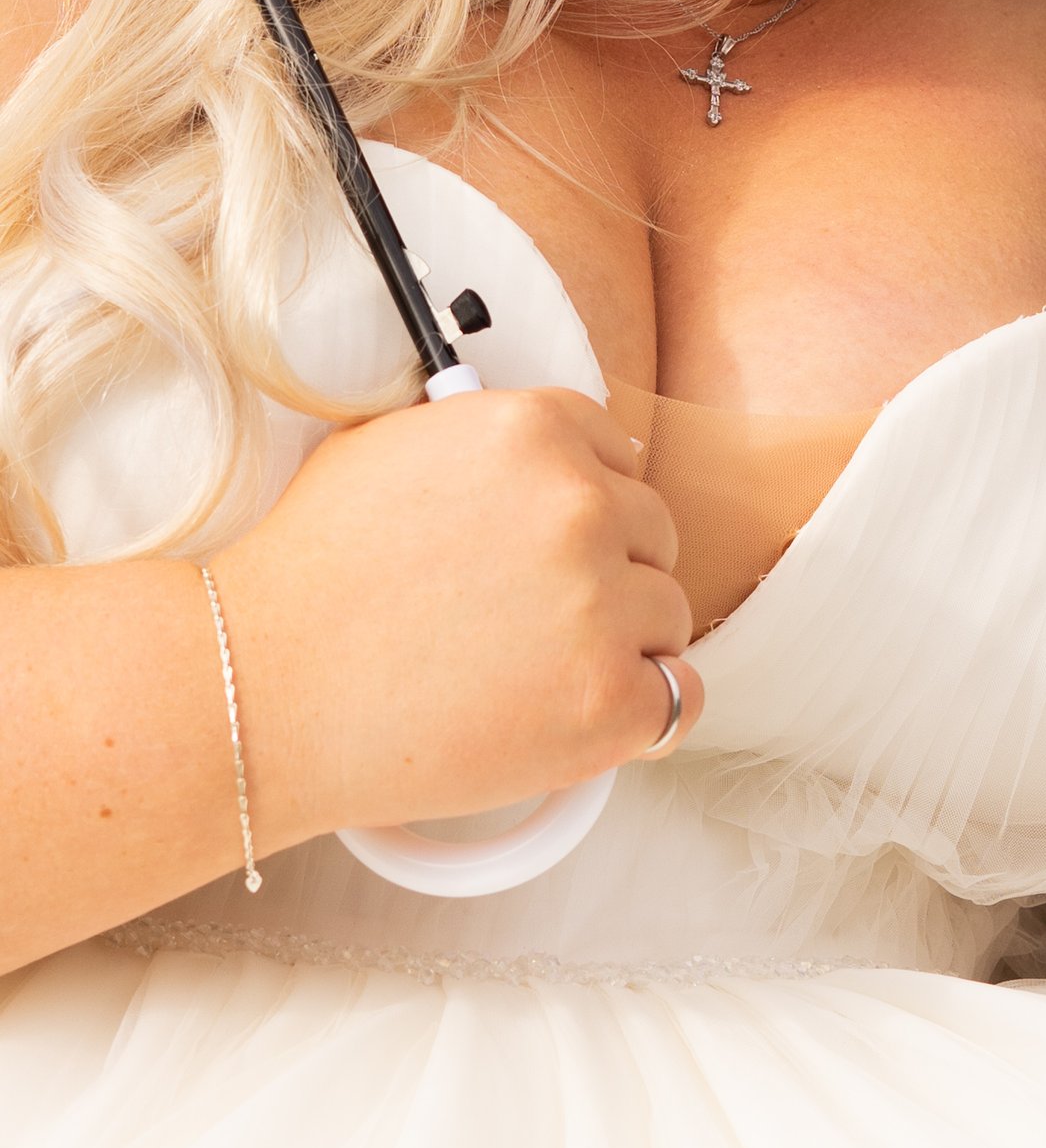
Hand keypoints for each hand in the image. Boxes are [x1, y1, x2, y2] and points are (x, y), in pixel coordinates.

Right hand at [215, 386, 698, 844]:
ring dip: (622, 644)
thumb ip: (481, 439)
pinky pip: (682, 700)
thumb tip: (551, 452)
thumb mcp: (386, 449)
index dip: (588, 504)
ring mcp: (601, 605)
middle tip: (536, 617)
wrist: (262, 691)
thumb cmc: (309, 579)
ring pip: (669, 616)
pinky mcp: (608, 701)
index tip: (557, 543)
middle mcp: (580, 506)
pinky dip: (645, 715)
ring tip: (535, 672)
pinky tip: (588, 716)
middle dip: (609, 572)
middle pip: (655, 533)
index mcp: (534, 431)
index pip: (621, 455)